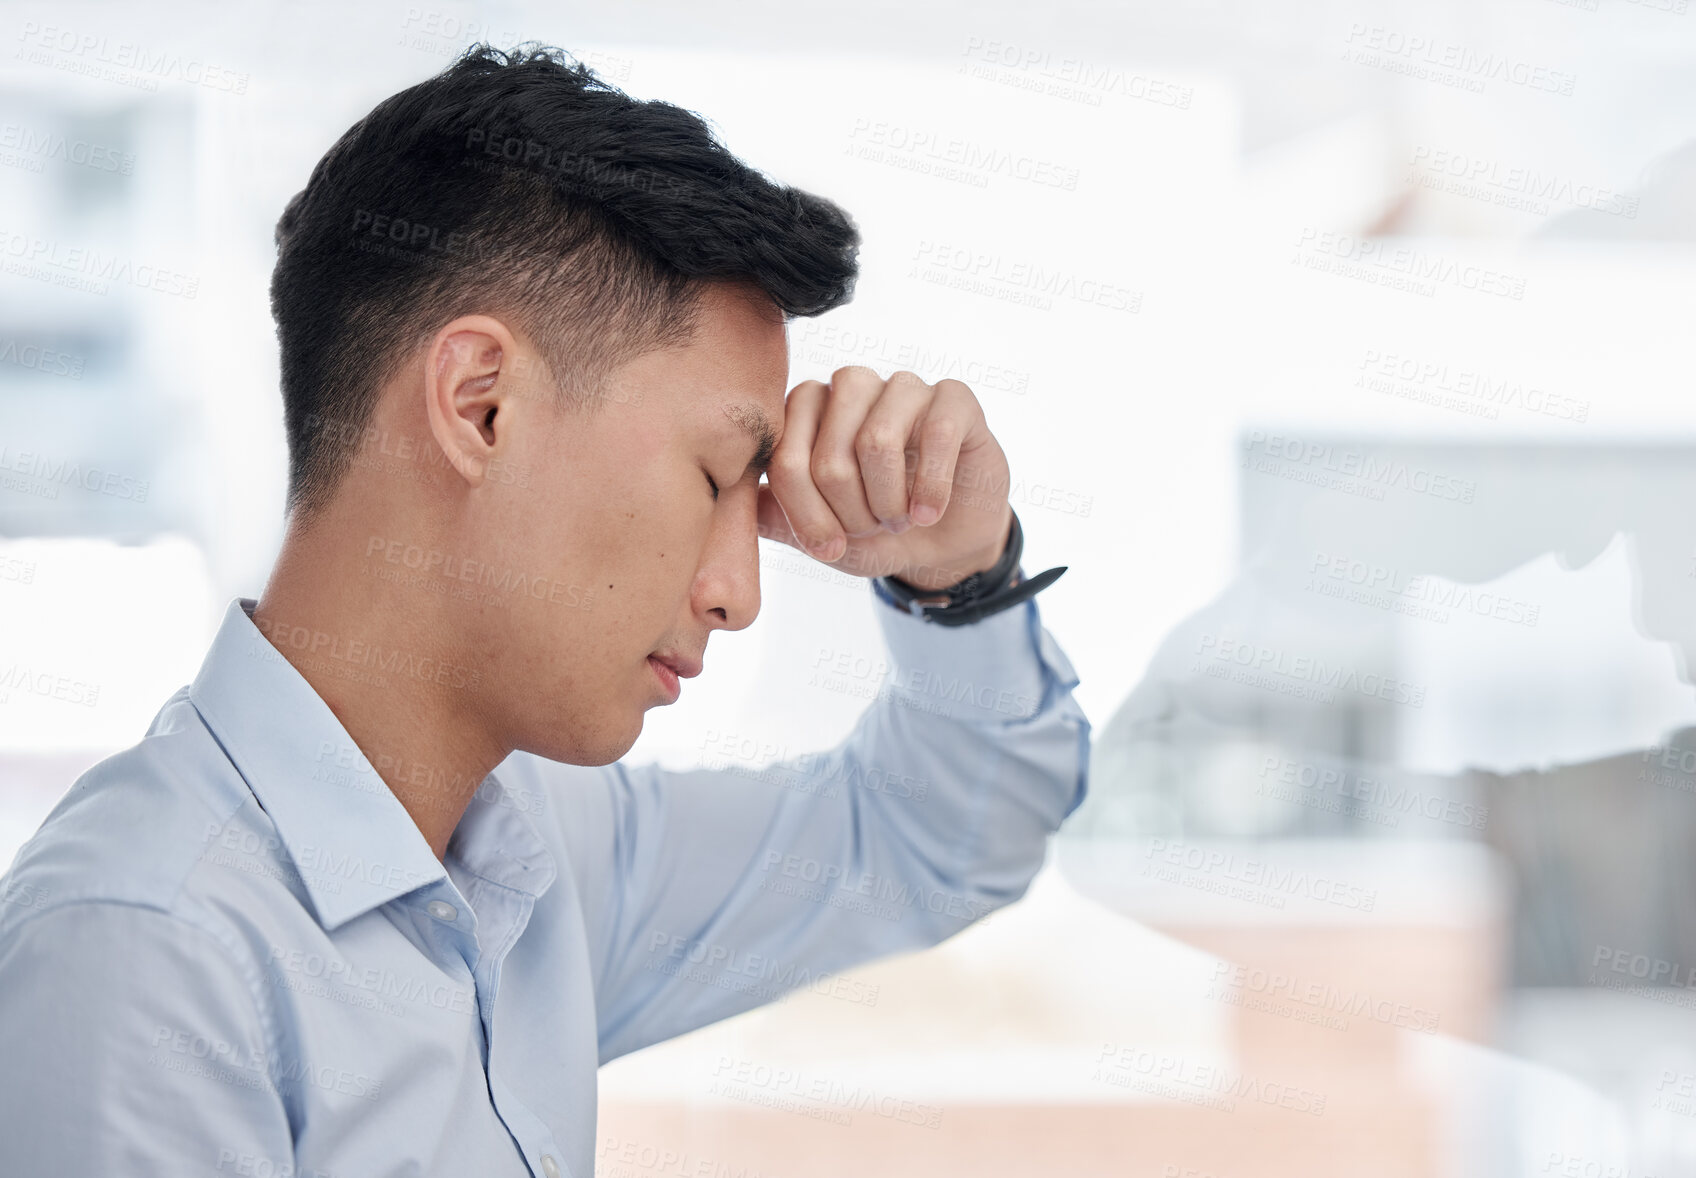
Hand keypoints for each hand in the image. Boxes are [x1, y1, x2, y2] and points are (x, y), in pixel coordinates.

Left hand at [755, 366, 1013, 591]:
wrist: (943, 545)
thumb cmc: (874, 533)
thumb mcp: (820, 536)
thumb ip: (774, 516)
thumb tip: (731, 495)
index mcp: (806, 411)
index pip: (784, 459)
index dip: (806, 516)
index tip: (830, 546)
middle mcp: (850, 387)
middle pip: (829, 454)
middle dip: (851, 514)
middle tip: (873, 530)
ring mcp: (903, 387)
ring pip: (878, 441)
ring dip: (889, 501)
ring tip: (901, 520)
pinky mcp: (954, 399)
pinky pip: (937, 433)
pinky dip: (931, 487)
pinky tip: (929, 512)